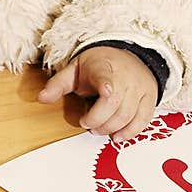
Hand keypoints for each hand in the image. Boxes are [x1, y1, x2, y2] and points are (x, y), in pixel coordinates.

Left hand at [38, 45, 158, 139]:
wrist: (129, 55)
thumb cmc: (99, 65)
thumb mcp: (75, 69)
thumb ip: (58, 84)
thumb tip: (41, 98)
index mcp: (104, 67)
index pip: (107, 77)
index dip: (107, 85)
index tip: (106, 92)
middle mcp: (125, 77)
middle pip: (115, 105)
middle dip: (98, 121)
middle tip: (87, 124)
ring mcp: (140, 88)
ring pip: (128, 115)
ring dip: (111, 128)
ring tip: (99, 129)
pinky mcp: (150, 98)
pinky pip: (143, 119)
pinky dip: (130, 132)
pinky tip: (118, 137)